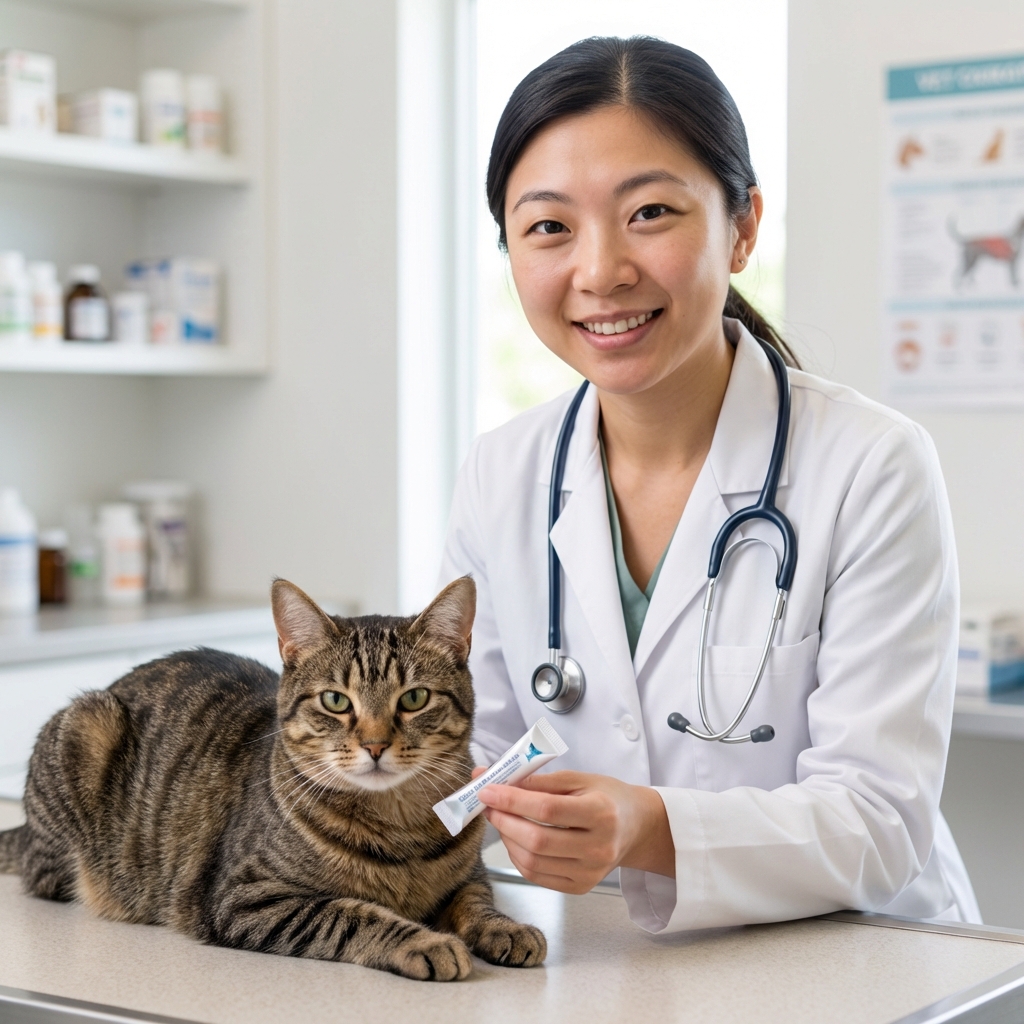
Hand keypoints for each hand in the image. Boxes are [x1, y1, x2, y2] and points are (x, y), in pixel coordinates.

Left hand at [473, 768, 674, 894]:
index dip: (512, 800)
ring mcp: (591, 872)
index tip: (487, 790)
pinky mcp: (581, 887)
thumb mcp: (577, 779)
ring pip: (533, 862)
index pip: (547, 809)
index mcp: (601, 812)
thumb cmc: (606, 797)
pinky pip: (537, 876)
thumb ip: (536, 780)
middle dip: (504, 821)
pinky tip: (515, 839)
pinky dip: (518, 857)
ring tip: (501, 819)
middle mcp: (598, 847)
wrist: (635, 827)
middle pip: (537, 840)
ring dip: (507, 839)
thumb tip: (493, 777)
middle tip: (488, 805)